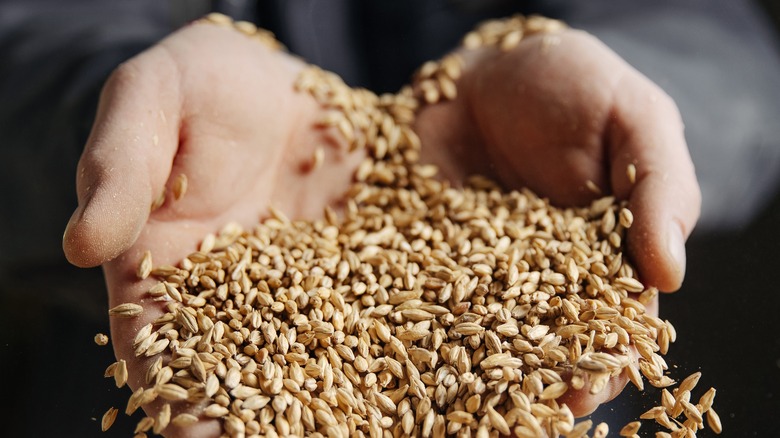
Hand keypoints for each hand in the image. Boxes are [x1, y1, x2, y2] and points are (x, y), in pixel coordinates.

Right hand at [63, 22, 361, 436]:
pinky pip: (367, 305)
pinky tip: (414, 371)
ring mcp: (297, 282)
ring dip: (324, 397)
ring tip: (360, 429)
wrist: (271, 76)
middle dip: (258, 415)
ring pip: (307, 350)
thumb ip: (119, 169)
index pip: (161, 345)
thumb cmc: (194, 83)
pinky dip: (384, 338)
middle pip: (240, 367)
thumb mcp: (149, 102)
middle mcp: (233, 291)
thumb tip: (83, 246)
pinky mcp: (350, 264)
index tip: (193, 435)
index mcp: (162, 266)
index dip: (176, 394)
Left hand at [414, 28, 699, 415]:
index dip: (606, 354)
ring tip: (471, 407)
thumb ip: (659, 189)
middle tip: (528, 414)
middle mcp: (546, 271)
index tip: (592, 389)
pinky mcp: (435, 250)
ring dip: (482, 369)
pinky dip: (425, 323)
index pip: (614, 314)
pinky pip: (430, 291)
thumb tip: (669, 276)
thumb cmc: (575, 83)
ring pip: (488, 327)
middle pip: (549, 336)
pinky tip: (414, 355)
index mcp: (607, 251)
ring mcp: (486, 265)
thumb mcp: (635, 117)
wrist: (488, 68)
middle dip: (543, 377)